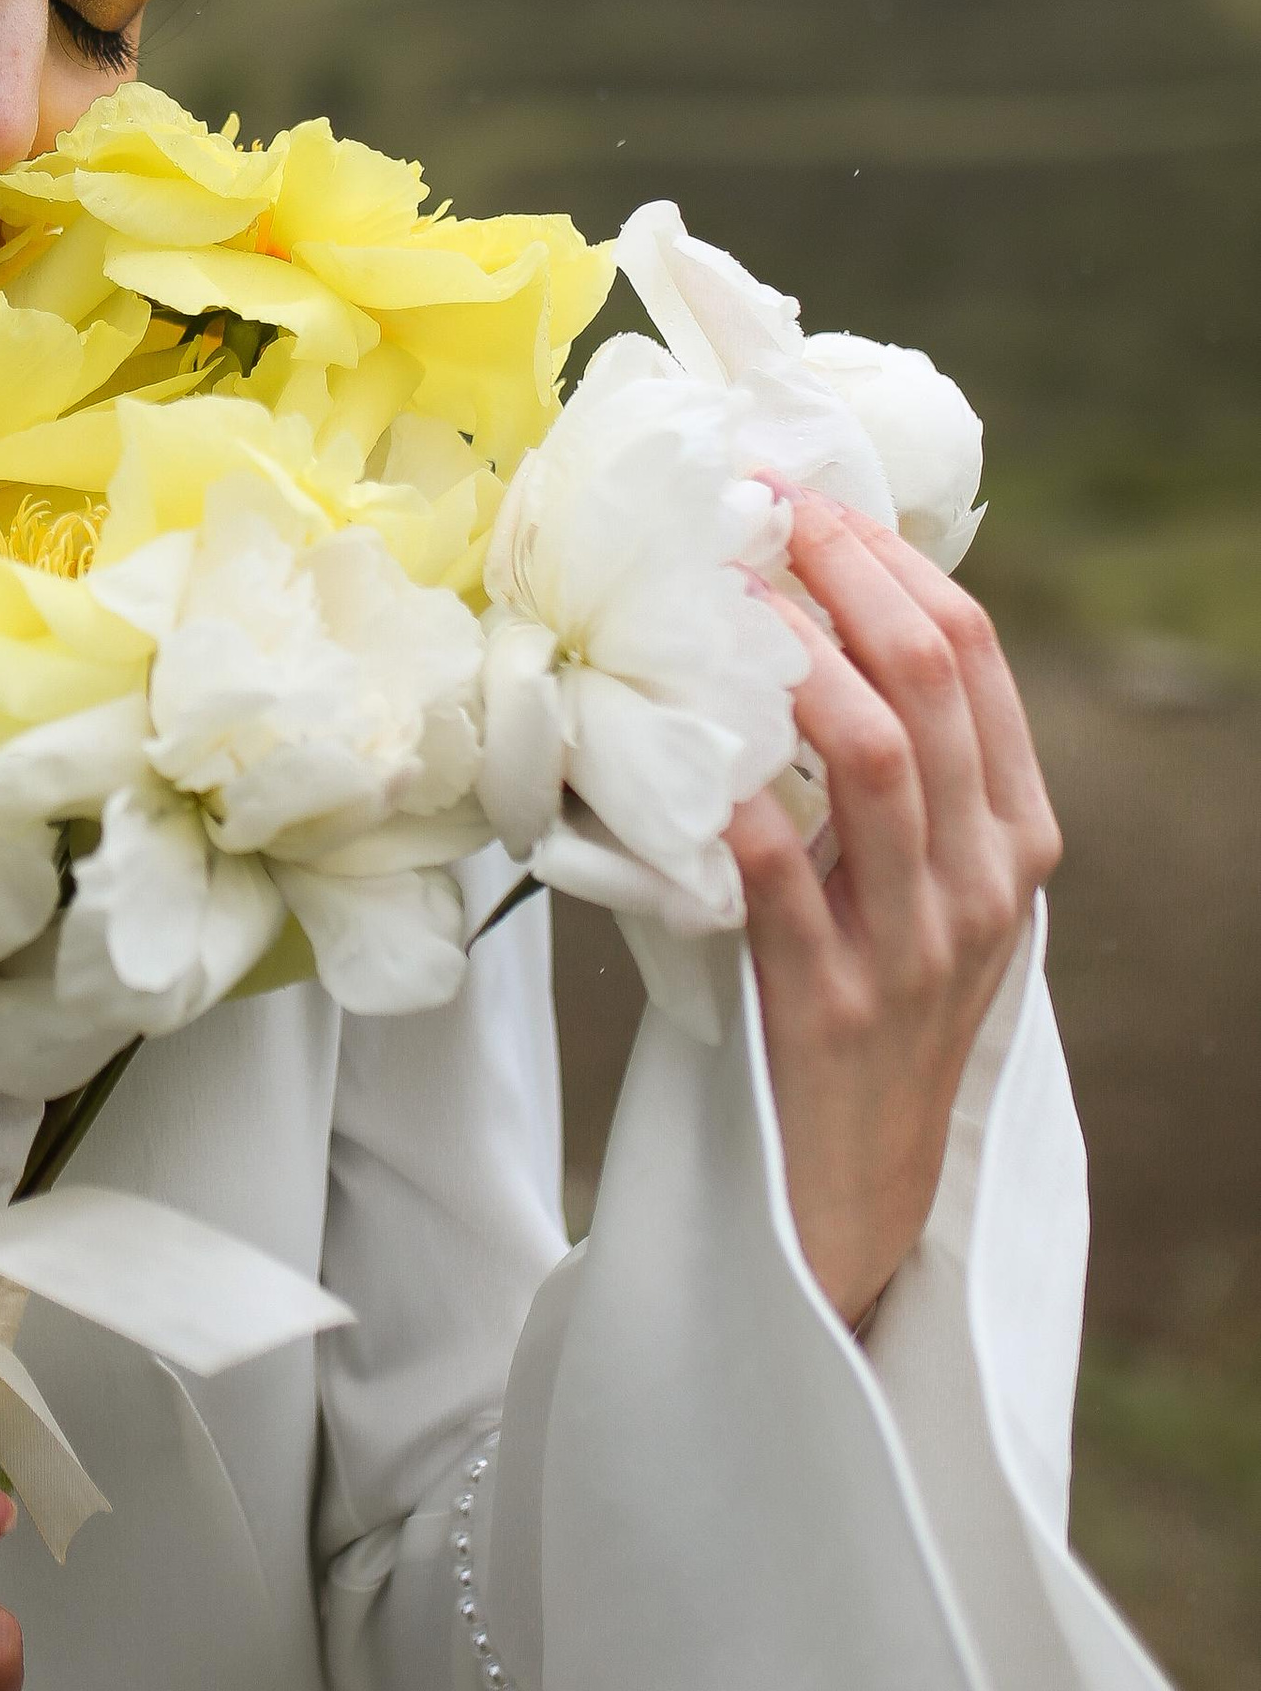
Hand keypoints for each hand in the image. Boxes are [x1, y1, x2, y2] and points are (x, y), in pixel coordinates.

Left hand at [731, 494, 1059, 1331]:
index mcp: (1013, 832)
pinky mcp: (832, 1002)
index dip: (888, 560)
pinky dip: (730, 796)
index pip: (973, 657)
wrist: (859, 1195)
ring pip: (872, 757)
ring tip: (719, 593)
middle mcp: (984, 877)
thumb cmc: (869, 1008)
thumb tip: (790, 624)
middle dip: (840, 573)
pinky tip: (678, 743)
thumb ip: (889, 778)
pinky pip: (781, 873)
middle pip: (930, 681)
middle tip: (757, 508)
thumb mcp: (920, 886)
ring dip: (789, 656)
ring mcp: (917, 942)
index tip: (806, 495)